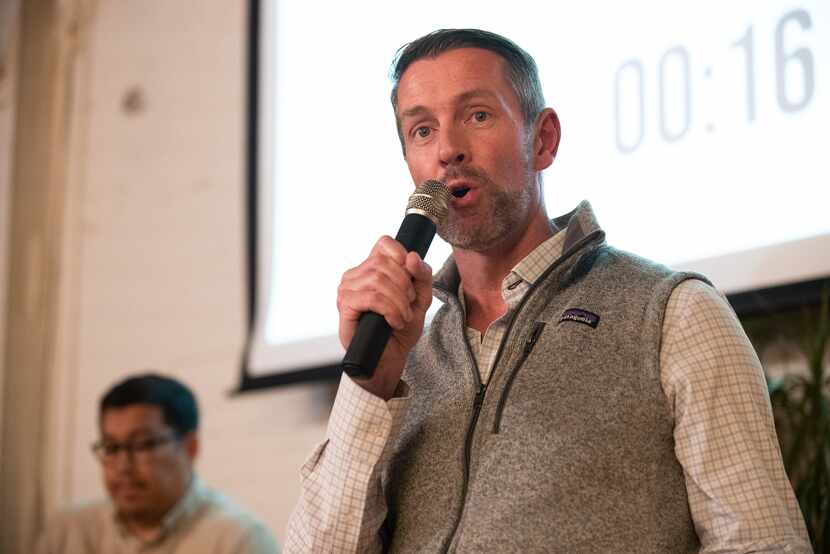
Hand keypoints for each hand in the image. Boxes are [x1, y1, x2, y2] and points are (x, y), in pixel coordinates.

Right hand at [337, 236, 432, 399]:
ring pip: (378, 281)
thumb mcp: (421, 298)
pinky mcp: (345, 307)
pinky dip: (390, 310)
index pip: (384, 243)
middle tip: (410, 306)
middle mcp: (355, 275)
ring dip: (399, 302)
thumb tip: (411, 256)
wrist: (389, 358)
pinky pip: (371, 297)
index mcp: (371, 267)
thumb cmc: (401, 327)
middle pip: (384, 263)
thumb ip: (422, 275)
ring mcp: (346, 290)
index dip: (401, 255)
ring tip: (403, 317)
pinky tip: (394, 322)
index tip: (412, 276)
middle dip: (405, 286)